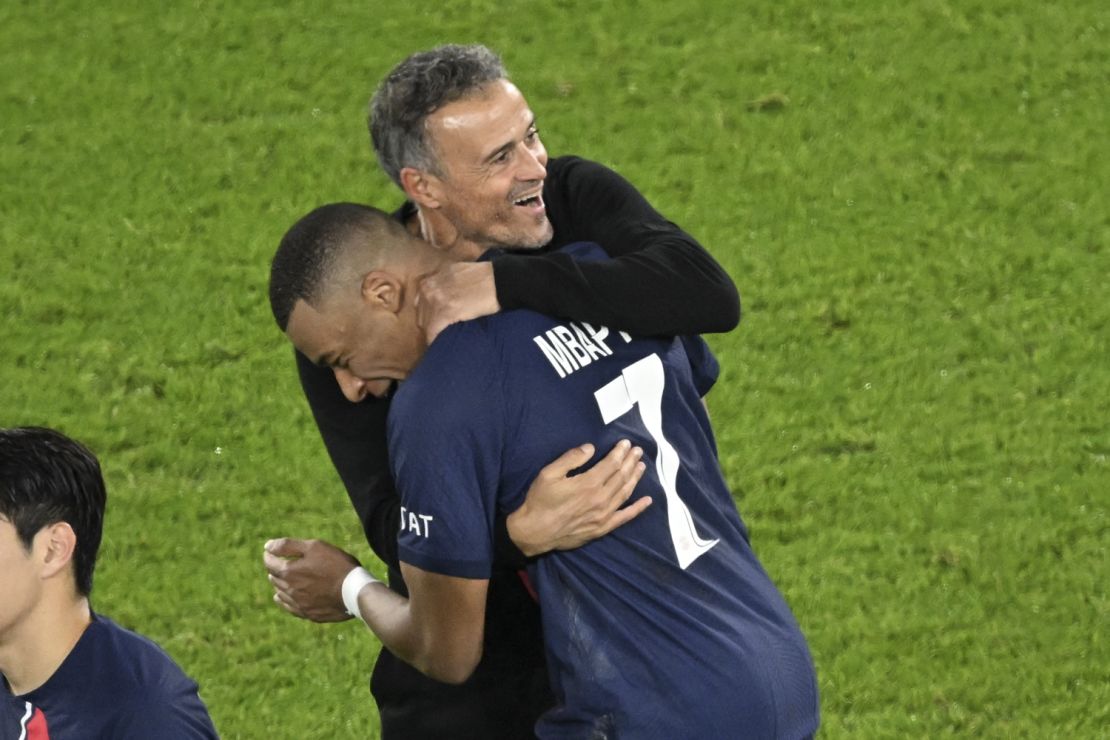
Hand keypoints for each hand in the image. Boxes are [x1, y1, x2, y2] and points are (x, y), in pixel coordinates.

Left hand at [263, 537, 359, 621]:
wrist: (355, 591)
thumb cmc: (336, 564)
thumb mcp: (314, 546)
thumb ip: (287, 545)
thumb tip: (267, 546)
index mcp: (289, 571)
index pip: (270, 562)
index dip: (269, 554)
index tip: (270, 550)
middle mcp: (289, 589)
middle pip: (274, 577)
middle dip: (274, 568)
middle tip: (279, 561)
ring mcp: (298, 603)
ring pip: (280, 592)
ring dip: (279, 583)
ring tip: (283, 577)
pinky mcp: (307, 613)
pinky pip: (288, 607)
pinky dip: (283, 599)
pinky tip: (282, 597)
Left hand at [415, 262, 499, 342]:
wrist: (498, 280)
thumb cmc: (482, 276)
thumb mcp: (454, 272)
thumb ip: (442, 282)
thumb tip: (440, 294)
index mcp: (431, 280)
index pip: (421, 303)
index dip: (428, 314)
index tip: (436, 321)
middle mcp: (429, 289)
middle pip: (421, 315)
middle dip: (430, 323)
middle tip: (441, 331)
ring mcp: (436, 301)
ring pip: (426, 324)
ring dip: (434, 332)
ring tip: (443, 338)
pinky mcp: (446, 312)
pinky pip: (434, 331)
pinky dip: (435, 339)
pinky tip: (440, 344)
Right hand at [507, 440, 649, 556]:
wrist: (534, 532)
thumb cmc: (540, 500)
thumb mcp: (549, 474)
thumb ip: (571, 458)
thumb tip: (591, 448)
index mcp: (588, 483)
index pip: (611, 464)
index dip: (620, 452)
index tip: (626, 443)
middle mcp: (600, 498)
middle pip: (621, 476)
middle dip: (630, 461)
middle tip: (638, 451)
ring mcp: (603, 515)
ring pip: (625, 493)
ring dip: (635, 478)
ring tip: (642, 466)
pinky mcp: (602, 528)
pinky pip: (625, 517)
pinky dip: (638, 508)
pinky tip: (647, 501)